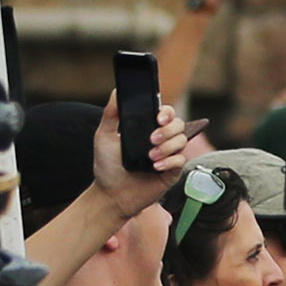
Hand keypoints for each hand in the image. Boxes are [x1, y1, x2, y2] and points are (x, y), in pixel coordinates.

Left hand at [93, 93, 193, 217]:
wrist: (111, 194)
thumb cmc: (107, 165)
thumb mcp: (104, 135)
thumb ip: (111, 113)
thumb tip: (117, 91)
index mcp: (146, 128)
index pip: (165, 113)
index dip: (166, 112)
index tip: (157, 117)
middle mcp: (161, 140)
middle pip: (178, 124)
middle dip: (168, 130)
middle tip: (151, 139)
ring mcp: (168, 156)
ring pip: (182, 142)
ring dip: (167, 147)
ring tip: (150, 156)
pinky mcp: (173, 172)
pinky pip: (181, 161)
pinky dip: (169, 162)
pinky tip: (155, 167)